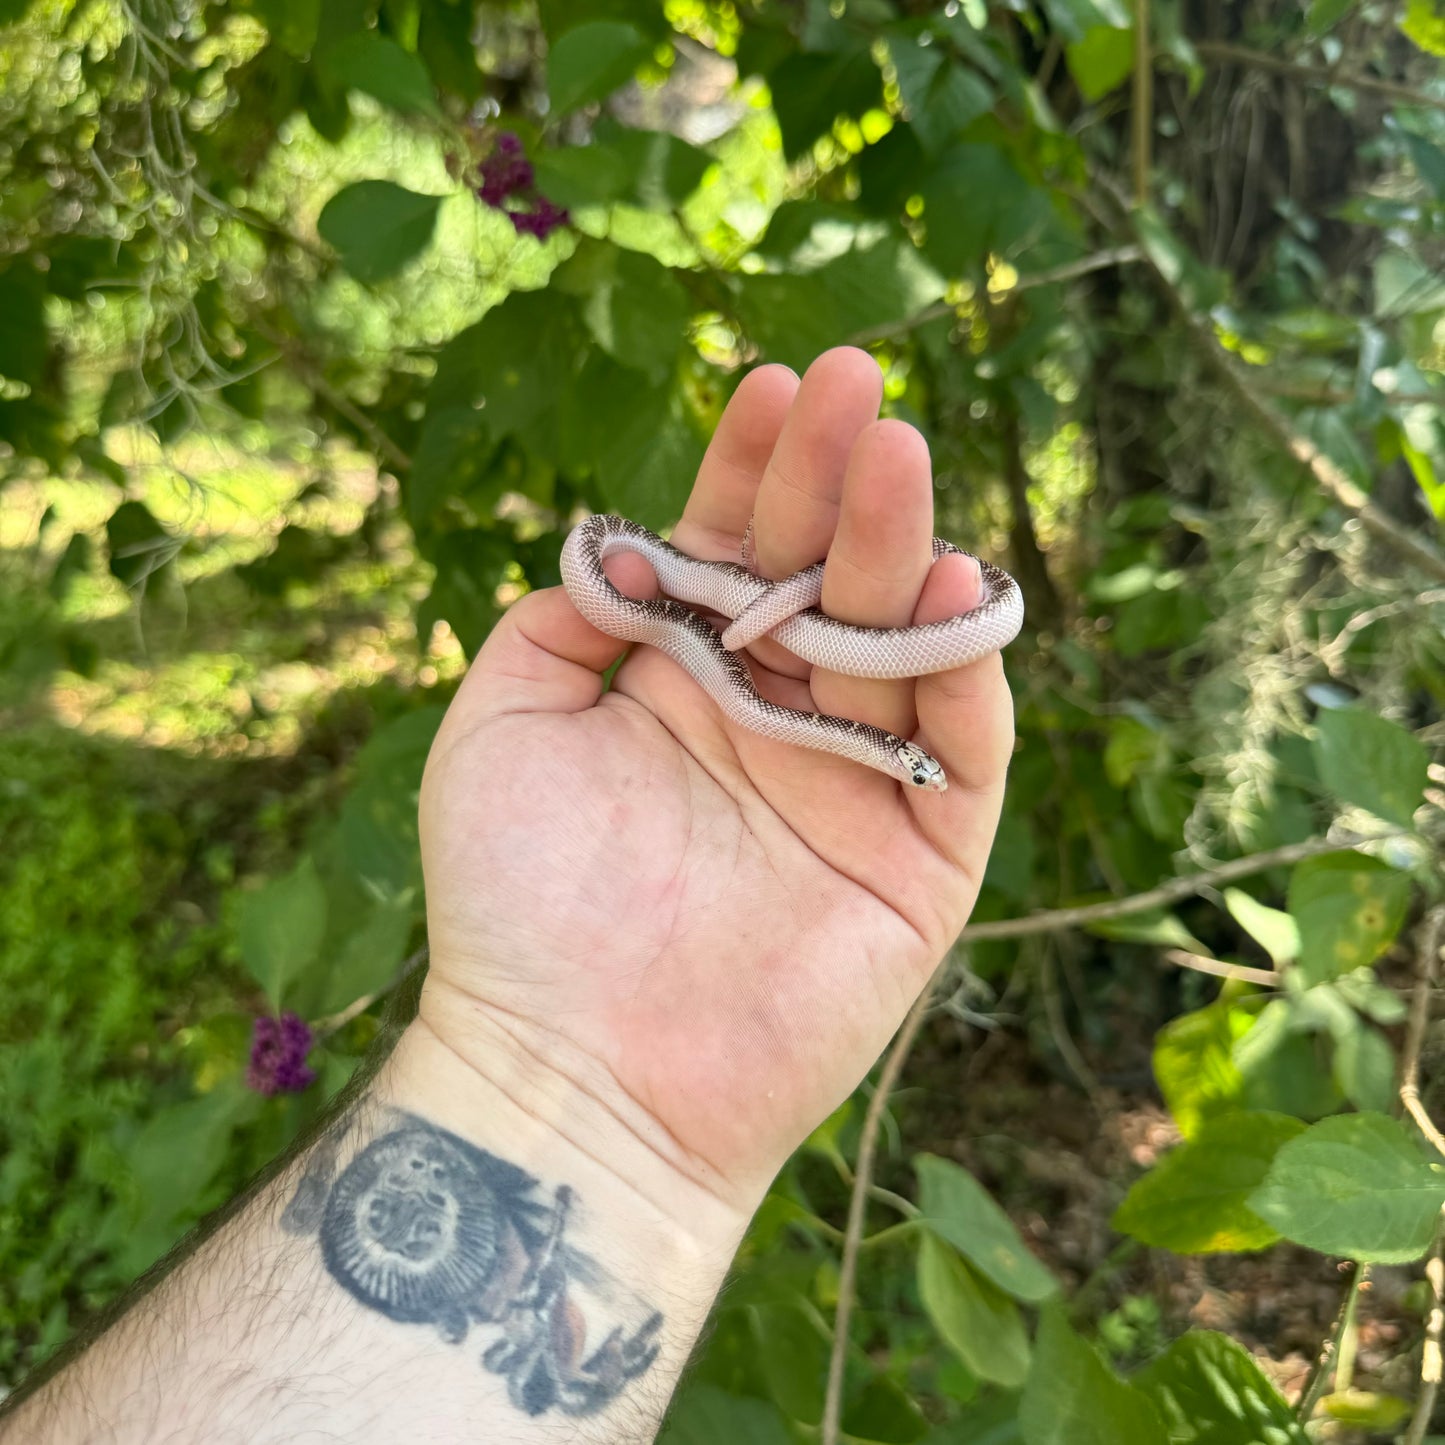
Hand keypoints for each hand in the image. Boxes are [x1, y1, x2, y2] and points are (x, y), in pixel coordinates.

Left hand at [416, 347, 1014, 1219]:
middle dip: (835, 478)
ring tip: (893, 457)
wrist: (569, 1072)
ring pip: (897, 644)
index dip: (753, 468)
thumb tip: (614, 544)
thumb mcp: (499, 726)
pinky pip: (962, 755)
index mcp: (688, 684)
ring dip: (902, 547)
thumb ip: (556, 622)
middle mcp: (776, 721)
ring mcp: (853, 787)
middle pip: (825, 577)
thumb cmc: (515, 905)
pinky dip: (965, 674)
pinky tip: (955, 586)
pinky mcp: (920, 862)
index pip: (737, 552)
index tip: (768, 383)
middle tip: (854, 383)